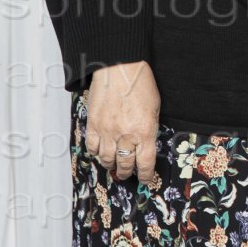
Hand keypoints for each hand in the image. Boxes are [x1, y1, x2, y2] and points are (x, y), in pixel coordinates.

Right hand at [85, 60, 160, 184]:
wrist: (119, 68)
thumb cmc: (140, 84)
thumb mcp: (155, 108)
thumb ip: (149, 128)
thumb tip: (145, 145)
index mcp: (145, 131)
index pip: (146, 163)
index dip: (147, 175)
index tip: (147, 179)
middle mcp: (125, 135)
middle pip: (125, 165)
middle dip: (127, 173)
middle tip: (128, 174)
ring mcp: (107, 131)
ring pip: (107, 160)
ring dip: (111, 165)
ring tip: (114, 165)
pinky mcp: (93, 125)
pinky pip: (92, 148)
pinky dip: (96, 153)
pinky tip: (101, 152)